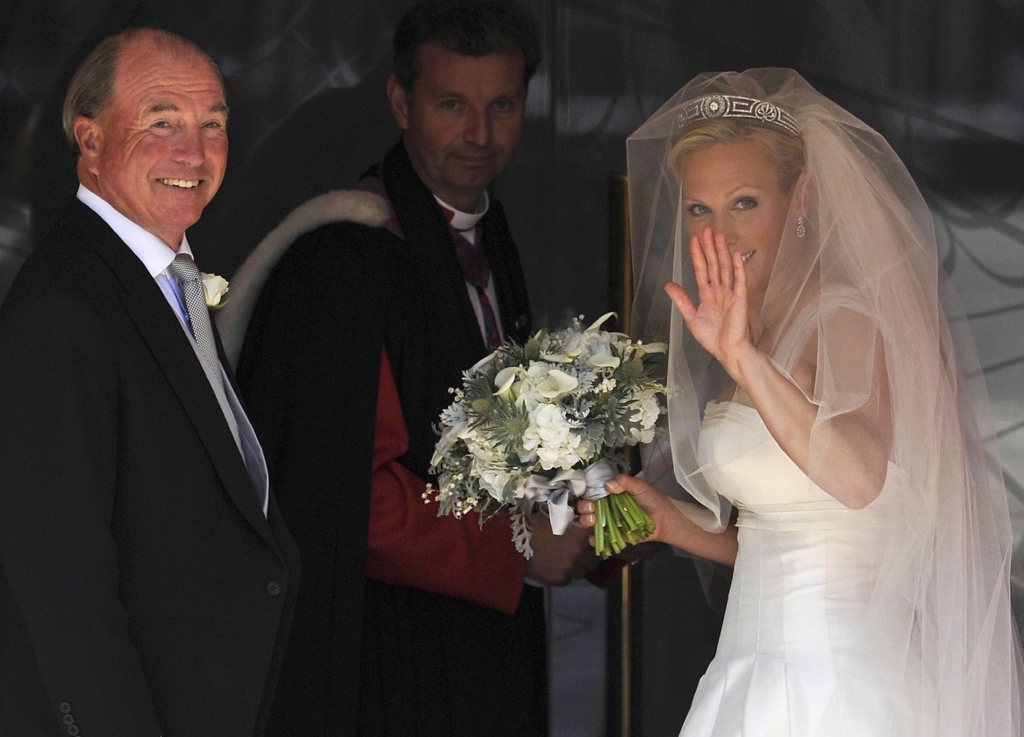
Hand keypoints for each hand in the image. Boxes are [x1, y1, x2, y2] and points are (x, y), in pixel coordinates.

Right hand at [524, 514, 597, 585]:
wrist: (512, 542)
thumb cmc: (534, 523)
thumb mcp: (556, 512)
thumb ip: (577, 511)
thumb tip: (591, 507)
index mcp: (581, 534)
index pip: (598, 541)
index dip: (593, 541)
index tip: (588, 540)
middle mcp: (579, 552)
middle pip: (593, 560)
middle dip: (587, 556)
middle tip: (575, 552)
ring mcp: (569, 568)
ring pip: (581, 572)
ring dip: (575, 567)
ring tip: (562, 559)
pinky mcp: (559, 579)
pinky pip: (567, 579)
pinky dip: (562, 574)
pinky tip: (552, 566)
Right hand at [577, 474, 676, 546]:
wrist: (664, 519)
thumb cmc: (652, 499)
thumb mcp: (639, 486)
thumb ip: (624, 481)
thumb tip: (608, 485)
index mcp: (608, 493)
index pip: (590, 491)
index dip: (584, 492)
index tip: (588, 494)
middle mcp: (604, 507)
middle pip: (585, 507)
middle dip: (583, 507)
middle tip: (591, 507)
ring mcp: (607, 522)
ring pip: (588, 522)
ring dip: (585, 521)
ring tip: (593, 520)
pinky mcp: (612, 536)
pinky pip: (599, 539)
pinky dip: (593, 539)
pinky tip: (594, 538)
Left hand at [665, 226, 752, 378]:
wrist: (727, 351)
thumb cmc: (712, 337)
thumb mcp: (691, 317)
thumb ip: (681, 299)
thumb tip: (668, 284)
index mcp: (707, 294)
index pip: (701, 270)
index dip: (697, 254)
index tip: (694, 239)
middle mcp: (719, 290)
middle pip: (713, 264)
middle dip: (709, 247)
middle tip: (706, 229)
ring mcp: (730, 293)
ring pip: (725, 268)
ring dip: (721, 252)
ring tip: (718, 235)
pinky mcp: (740, 299)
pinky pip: (739, 280)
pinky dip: (737, 267)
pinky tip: (735, 254)